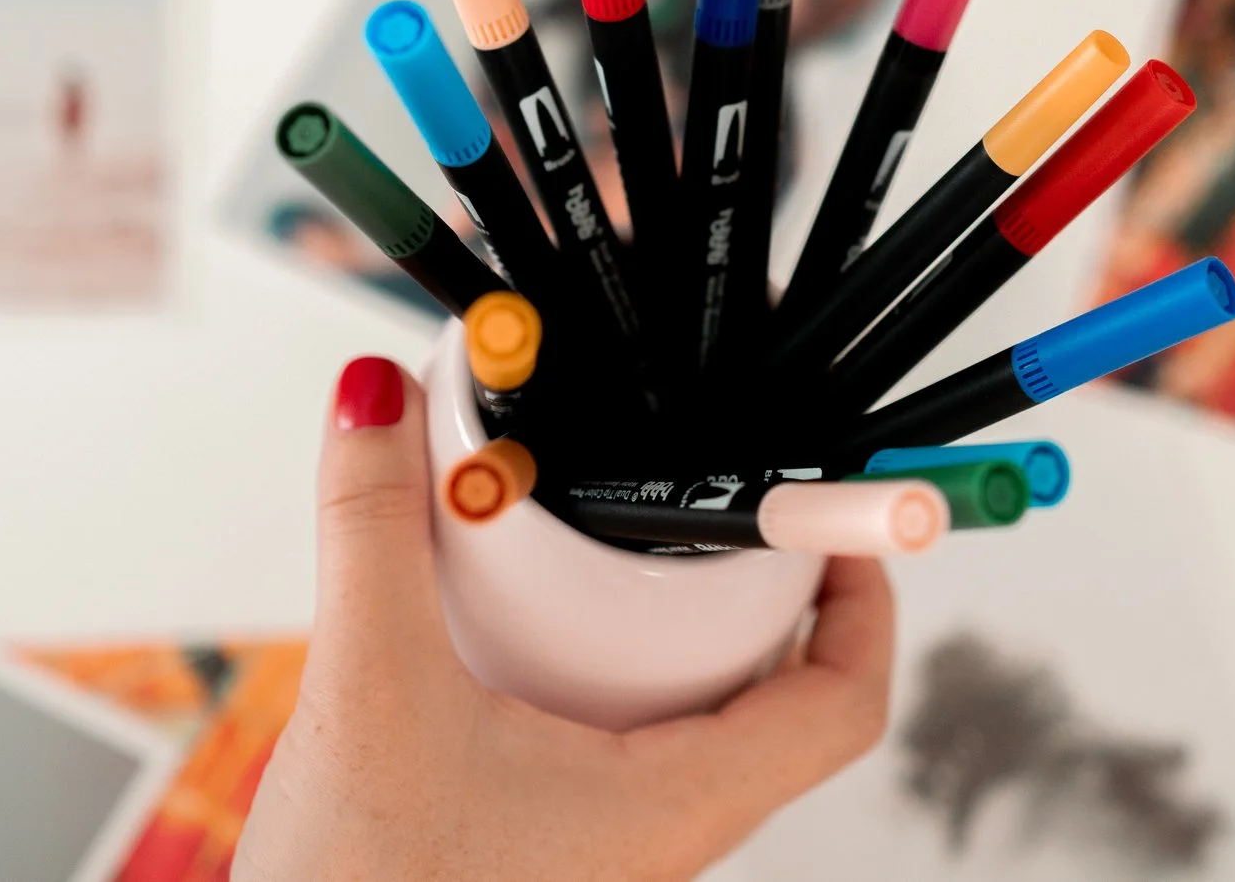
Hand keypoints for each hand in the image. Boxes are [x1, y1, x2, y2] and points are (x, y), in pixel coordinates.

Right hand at [231, 357, 895, 881]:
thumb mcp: (367, 688)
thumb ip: (372, 529)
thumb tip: (374, 399)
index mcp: (677, 803)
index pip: (844, 703)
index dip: (867, 598)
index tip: (839, 511)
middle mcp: (667, 834)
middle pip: (777, 699)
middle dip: (756, 590)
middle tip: (714, 500)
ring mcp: (613, 849)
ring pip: (695, 724)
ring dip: (673, 634)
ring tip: (623, 547)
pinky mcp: (552, 851)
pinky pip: (621, 748)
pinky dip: (603, 674)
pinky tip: (526, 634)